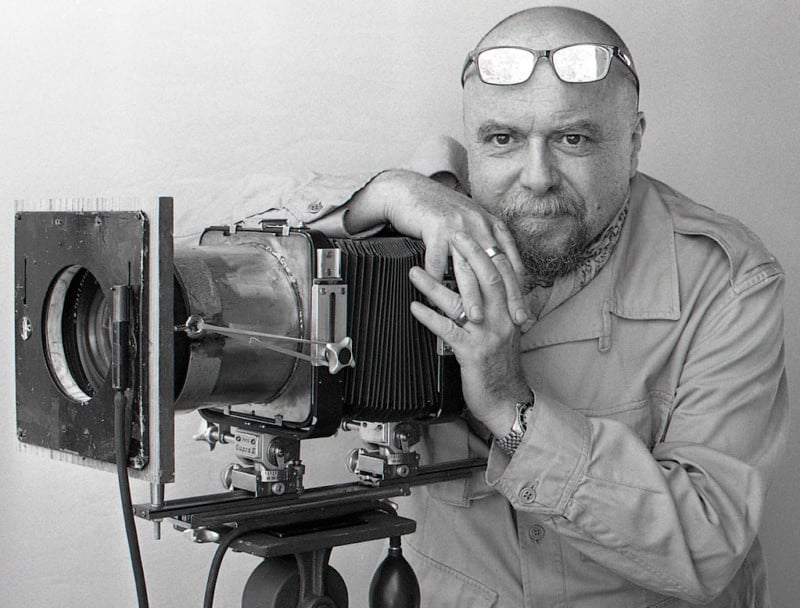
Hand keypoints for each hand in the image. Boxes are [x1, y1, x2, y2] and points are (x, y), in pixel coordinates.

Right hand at [348, 169, 528, 325]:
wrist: (410, 191)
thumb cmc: (439, 211)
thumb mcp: (471, 223)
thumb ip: (487, 243)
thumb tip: (500, 272)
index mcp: (491, 225)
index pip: (511, 262)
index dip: (519, 289)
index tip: (523, 312)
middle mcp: (478, 225)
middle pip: (496, 267)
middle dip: (505, 297)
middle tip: (510, 322)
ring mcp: (457, 226)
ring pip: (468, 267)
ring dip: (472, 296)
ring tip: (475, 318)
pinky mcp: (434, 228)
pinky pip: (437, 261)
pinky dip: (436, 283)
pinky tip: (434, 301)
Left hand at [408, 231, 531, 435]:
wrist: (506, 402)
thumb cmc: (499, 367)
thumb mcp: (501, 332)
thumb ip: (493, 308)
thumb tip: (475, 286)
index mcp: (510, 311)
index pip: (500, 271)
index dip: (484, 249)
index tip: (467, 230)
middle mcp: (503, 320)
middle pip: (485, 278)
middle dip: (466, 253)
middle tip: (446, 234)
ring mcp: (488, 337)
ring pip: (462, 303)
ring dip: (435, 285)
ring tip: (413, 272)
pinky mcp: (472, 354)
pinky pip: (448, 331)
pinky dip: (429, 317)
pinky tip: (414, 308)